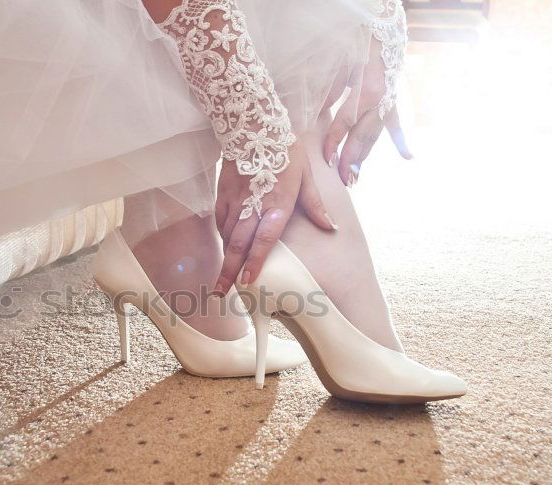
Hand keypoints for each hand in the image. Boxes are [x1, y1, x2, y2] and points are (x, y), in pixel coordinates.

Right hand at [213, 139, 335, 295]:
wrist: (252, 123)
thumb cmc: (285, 148)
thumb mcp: (306, 174)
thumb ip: (315, 204)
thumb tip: (331, 227)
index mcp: (277, 201)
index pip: (265, 237)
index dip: (256, 261)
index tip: (249, 282)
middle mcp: (253, 203)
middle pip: (238, 243)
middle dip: (230, 271)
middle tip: (223, 293)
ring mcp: (235, 199)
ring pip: (227, 235)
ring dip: (224, 259)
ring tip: (221, 281)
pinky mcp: (223, 193)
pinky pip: (221, 221)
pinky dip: (223, 238)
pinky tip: (224, 250)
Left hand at [323, 40, 411, 186]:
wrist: (378, 21)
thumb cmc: (352, 40)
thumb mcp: (335, 63)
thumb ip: (327, 89)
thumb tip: (318, 113)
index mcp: (367, 88)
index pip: (348, 121)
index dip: (336, 140)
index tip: (327, 158)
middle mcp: (381, 97)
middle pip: (364, 134)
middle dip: (353, 158)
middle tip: (343, 181)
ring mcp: (388, 98)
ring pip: (375, 132)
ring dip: (365, 155)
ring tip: (355, 178)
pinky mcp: (392, 97)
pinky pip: (395, 121)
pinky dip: (400, 140)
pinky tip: (408, 157)